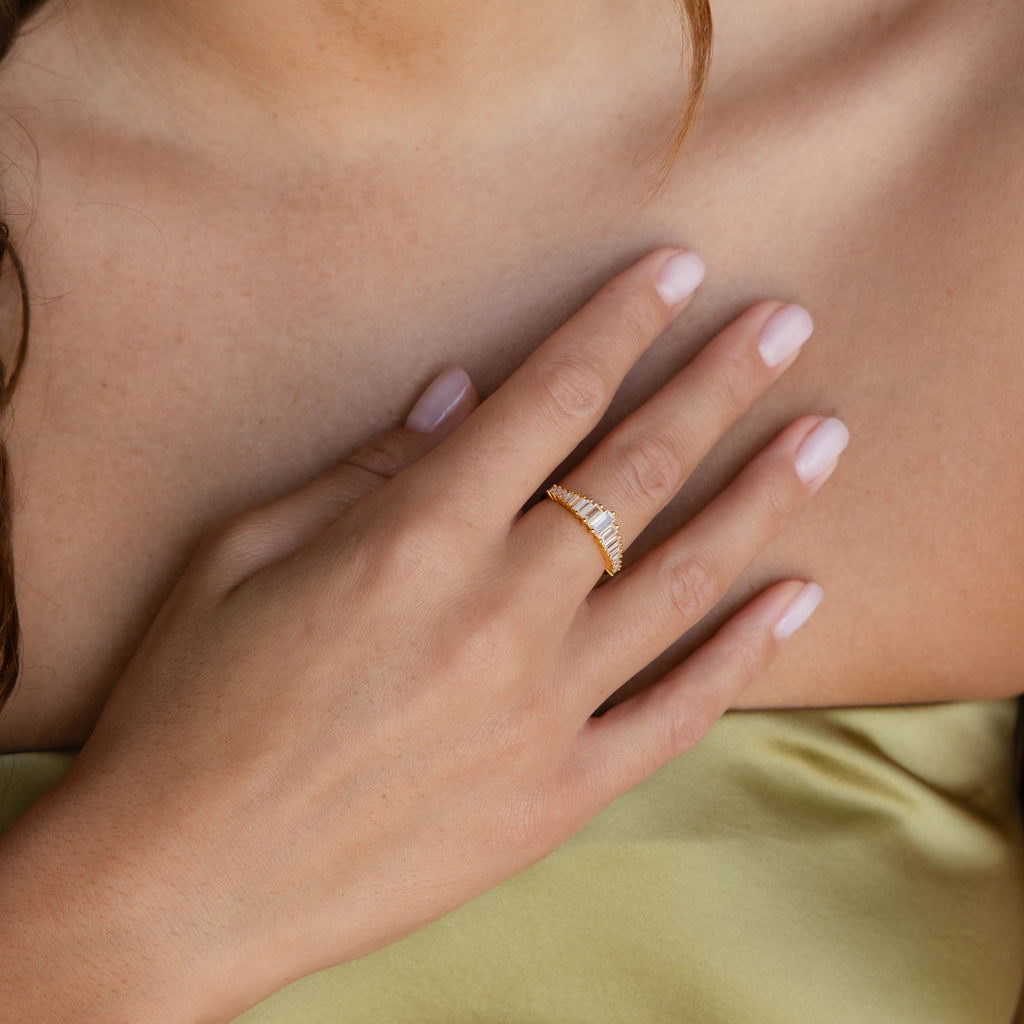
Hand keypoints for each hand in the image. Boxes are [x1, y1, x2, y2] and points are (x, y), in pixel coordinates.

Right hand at [3, 250, 845, 1021]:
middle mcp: (500, 613)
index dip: (618, 324)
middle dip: (716, 384)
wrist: (185, 883)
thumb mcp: (240, 555)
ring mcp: (543, 709)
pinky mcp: (559, 792)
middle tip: (784, 326)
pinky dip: (744, 654)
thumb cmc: (189, 707)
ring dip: (760, 498)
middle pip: (636, 471)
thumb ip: (362, 470)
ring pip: (684, 580)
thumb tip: (456, 395)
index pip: (548, 400)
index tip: (675, 273)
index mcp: (415, 541)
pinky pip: (677, 712)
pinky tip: (796, 600)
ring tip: (823, 438)